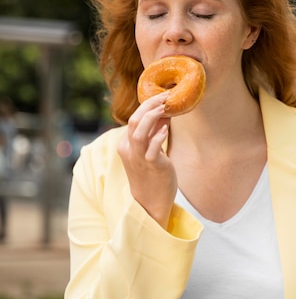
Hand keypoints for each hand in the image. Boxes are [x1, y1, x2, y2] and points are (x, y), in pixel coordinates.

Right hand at [117, 93, 176, 227]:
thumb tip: (165, 113)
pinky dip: (158, 136)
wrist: (151, 202)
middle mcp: (129, 150)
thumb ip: (155, 133)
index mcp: (126, 145)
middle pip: (134, 121)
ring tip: (164, 107)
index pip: (134, 119)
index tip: (162, 97)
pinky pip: (152, 148)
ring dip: (151, 117)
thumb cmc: (152, 175)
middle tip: (165, 96)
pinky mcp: (151, 166)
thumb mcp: (151, 150)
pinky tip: (166, 128)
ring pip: (139, 132)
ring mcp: (139, 158)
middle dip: (149, 105)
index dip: (147, 105)